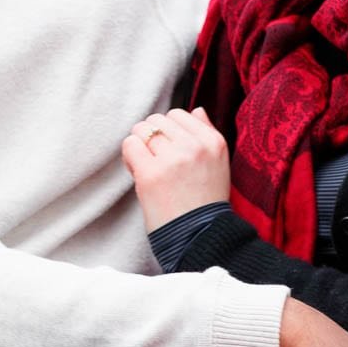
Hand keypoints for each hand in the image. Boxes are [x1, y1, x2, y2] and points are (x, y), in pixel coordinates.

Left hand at [121, 108, 229, 230]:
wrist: (199, 237)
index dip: (167, 130)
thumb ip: (207, 133)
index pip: (178, 114)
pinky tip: (138, 171)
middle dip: (151, 136)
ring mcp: (172, 159)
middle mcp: (194, 147)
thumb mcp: (218, 163)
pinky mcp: (151, 174)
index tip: (167, 149)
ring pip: (141, 130)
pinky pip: (130, 145)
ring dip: (139, 146)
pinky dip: (129, 156)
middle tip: (154, 159)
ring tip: (146, 166)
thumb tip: (196, 109)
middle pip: (157, 120)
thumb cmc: (205, 202)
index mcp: (213, 142)